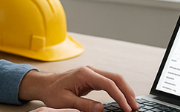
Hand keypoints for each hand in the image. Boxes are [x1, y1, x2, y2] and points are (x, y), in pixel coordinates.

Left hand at [19, 66, 138, 111]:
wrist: (45, 84)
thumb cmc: (52, 92)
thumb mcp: (66, 102)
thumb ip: (84, 105)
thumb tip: (101, 109)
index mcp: (85, 74)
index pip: (108, 84)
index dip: (120, 97)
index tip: (126, 108)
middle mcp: (91, 70)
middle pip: (116, 78)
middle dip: (127, 93)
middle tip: (134, 107)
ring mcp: (92, 73)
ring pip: (115, 79)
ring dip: (125, 91)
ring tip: (132, 104)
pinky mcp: (93, 77)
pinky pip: (109, 82)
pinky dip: (118, 90)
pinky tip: (122, 98)